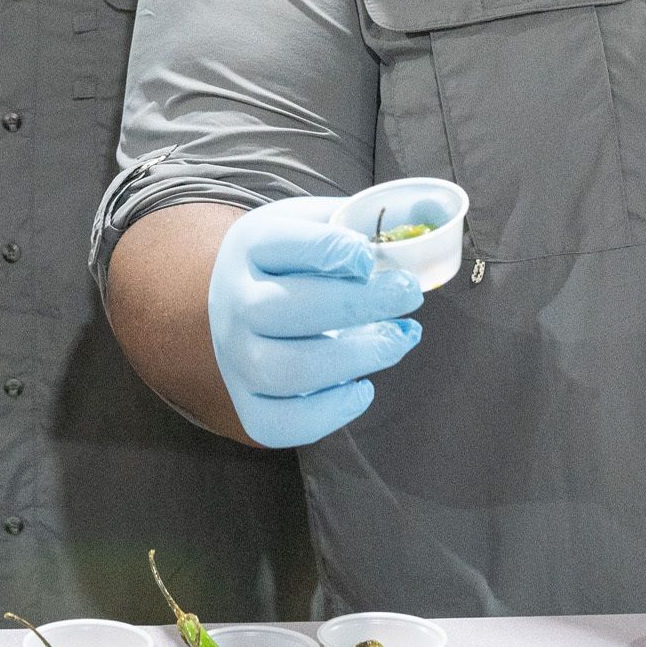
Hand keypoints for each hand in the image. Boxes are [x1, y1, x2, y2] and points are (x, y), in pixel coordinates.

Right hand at [206, 197, 423, 446]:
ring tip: (399, 340)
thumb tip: (412, 238)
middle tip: (408, 295)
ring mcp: (236, 357)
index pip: (284, 244)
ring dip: (355, 357)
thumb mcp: (310, 222)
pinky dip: (329, 412)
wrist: (235, 298)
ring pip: (287, 370)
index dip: (333, 251)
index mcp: (250, 246)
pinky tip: (361, 387)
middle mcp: (233, 302)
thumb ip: (352, 225)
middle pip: (286, 309)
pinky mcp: (247, 403)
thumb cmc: (290, 259)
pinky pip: (280, 424)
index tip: (371, 257)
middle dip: (359, 304)